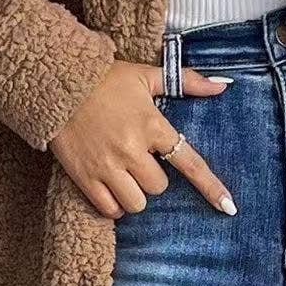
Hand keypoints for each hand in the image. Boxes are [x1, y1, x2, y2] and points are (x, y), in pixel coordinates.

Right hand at [48, 59, 237, 220]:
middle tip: (138, 160)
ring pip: (136, 203)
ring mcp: (107, 166)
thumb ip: (186, 82)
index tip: (229, 207)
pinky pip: (110, 209)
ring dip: (134, 194)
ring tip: (123, 175)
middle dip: (153, 178)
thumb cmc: (105, 79)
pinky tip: (110, 189)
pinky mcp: (84, 177)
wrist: (56, 82)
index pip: (189, 163)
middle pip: (159, 187)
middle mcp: (132, 149)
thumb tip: (223, 86)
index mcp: (152, 125)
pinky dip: (114, 205)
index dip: (211, 187)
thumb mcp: (146, 76)